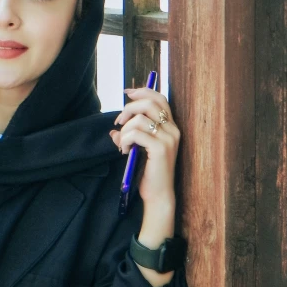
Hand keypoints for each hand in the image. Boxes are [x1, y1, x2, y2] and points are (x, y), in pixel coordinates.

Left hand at [109, 87, 179, 207]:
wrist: (158, 194)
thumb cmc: (149, 174)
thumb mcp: (138, 150)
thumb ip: (129, 137)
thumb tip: (113, 131)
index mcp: (171, 127)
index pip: (160, 98)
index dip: (142, 91)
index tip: (126, 93)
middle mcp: (173, 129)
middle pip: (149, 103)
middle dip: (128, 109)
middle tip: (118, 123)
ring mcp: (168, 138)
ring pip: (139, 118)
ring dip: (124, 130)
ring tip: (123, 145)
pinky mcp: (160, 148)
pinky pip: (136, 133)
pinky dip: (125, 140)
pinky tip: (125, 151)